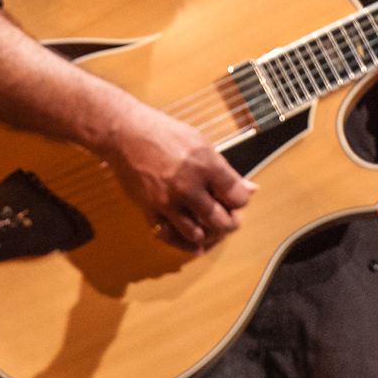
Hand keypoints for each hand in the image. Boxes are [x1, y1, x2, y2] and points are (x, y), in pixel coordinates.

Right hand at [100, 102, 256, 251]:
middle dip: (231, 222)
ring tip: (211, 224)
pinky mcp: (150, 211)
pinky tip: (196, 243)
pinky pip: (171, 237)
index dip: (241, 200)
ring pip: (197, 234)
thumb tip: (250, 189)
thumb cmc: (164, 134)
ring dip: (209, 234)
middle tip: (230, 217)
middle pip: (220, 221)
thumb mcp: (203, 145)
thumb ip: (226, 172)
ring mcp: (168, 202)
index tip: (237, 197)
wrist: (126, 134)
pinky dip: (185, 243)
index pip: (238, 197)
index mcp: (206, 166)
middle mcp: (188, 187)